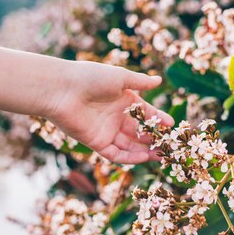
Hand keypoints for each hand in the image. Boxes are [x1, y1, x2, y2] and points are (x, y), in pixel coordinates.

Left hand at [45, 61, 173, 163]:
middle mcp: (115, 116)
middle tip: (169, 145)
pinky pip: (115, 154)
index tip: (171, 125)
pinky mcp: (96, 142)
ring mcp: (106, 130)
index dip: (158, 119)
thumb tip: (159, 80)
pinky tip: (144, 157)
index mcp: (122, 99)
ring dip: (145, 150)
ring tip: (161, 154)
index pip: (145, 112)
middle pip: (138, 131)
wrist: (62, 89)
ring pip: (129, 145)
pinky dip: (129, 157)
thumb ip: (140, 82)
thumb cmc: (90, 77)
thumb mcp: (120, 77)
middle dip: (154, 138)